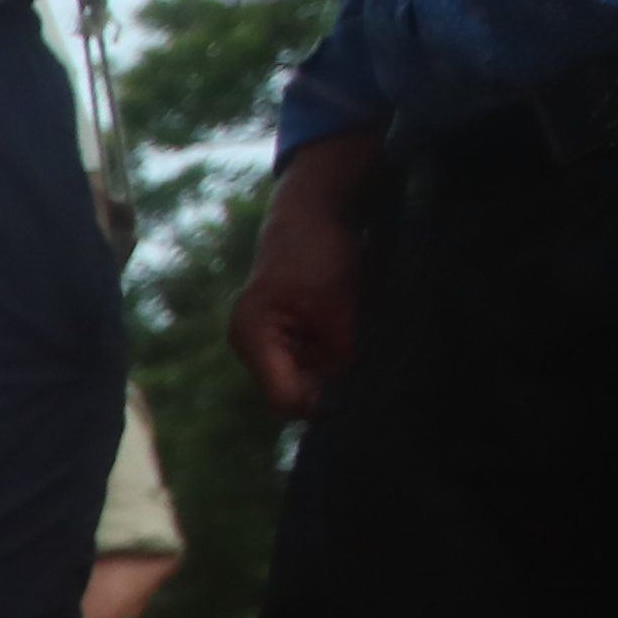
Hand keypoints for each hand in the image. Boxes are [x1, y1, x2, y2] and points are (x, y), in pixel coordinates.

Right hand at [230, 132, 378, 418]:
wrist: (311, 215)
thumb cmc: (317, 252)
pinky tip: (350, 334)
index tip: (358, 390)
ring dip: (336, 368)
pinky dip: (335, 355)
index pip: (284, 397)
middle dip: (330, 384)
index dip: (322, 402)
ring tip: (357, 341)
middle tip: (364, 364)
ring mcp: (268, 344)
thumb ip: (345, 351)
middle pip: (294, 392)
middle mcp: (254, 347)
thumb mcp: (339, 304)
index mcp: (253, 336)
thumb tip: (362, 393)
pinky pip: (313, 362)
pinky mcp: (285, 338)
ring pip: (308, 379)